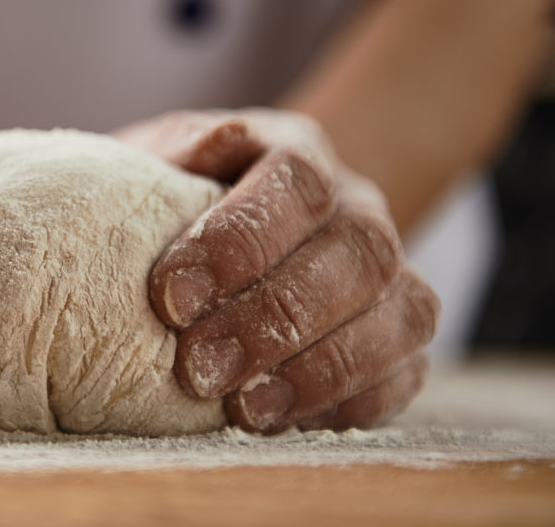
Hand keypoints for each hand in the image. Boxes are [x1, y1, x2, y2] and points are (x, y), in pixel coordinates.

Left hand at [114, 109, 438, 432]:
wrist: (223, 233)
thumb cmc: (177, 198)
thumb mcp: (160, 164)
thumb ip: (175, 152)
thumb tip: (206, 146)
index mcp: (297, 151)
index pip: (296, 179)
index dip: (241, 239)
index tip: (172, 297)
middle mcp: (357, 205)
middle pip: (358, 251)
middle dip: (276, 318)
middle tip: (198, 367)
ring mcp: (389, 271)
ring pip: (399, 313)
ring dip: (320, 369)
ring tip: (241, 409)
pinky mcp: (400, 334)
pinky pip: (407, 370)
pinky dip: (351, 402)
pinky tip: (284, 420)